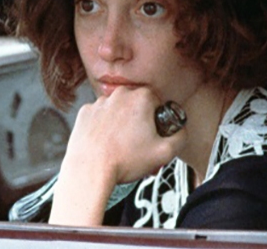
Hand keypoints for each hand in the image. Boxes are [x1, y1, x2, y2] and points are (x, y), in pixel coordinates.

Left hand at [69, 86, 185, 182]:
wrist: (90, 171)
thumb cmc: (123, 161)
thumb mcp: (165, 153)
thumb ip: (181, 137)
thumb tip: (180, 131)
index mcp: (141, 97)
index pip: (157, 104)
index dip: (158, 122)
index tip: (154, 135)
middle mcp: (119, 94)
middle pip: (137, 106)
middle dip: (141, 124)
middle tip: (140, 145)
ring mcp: (100, 102)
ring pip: (118, 111)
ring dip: (122, 125)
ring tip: (122, 148)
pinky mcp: (85, 112)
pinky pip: (101, 117)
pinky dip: (104, 128)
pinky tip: (107, 144)